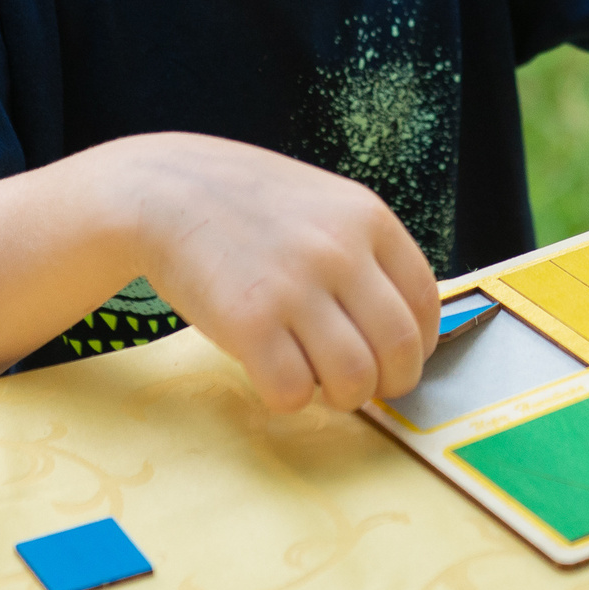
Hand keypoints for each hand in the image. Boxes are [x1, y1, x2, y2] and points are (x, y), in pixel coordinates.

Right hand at [101, 133, 440, 413]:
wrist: (163, 191)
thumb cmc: (248, 206)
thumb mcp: (324, 205)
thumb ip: (366, 254)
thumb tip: (406, 333)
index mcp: (367, 218)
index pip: (425, 303)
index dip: (419, 346)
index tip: (398, 360)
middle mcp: (338, 251)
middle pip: (399, 350)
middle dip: (389, 384)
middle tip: (362, 385)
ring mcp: (293, 287)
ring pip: (353, 381)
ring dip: (341, 397)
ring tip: (317, 382)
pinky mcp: (247, 322)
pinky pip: (293, 392)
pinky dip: (288, 398)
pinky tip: (273, 373)